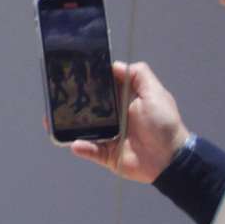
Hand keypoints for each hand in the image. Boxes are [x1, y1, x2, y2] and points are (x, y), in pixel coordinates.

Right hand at [69, 61, 189, 183]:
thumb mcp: (155, 93)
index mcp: (125, 102)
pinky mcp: (108, 154)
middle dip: (76, 103)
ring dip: (71, 126)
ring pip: (86, 129)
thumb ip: (139, 75)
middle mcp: (116, 118)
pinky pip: (91, 150)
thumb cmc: (164, 124)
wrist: (169, 158)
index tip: (77, 74)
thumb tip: (115, 65)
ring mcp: (110, 136)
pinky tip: (76, 143)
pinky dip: (83, 147)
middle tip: (60, 97)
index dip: (93, 82)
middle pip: (91, 108)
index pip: (105, 89)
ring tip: (55, 121)